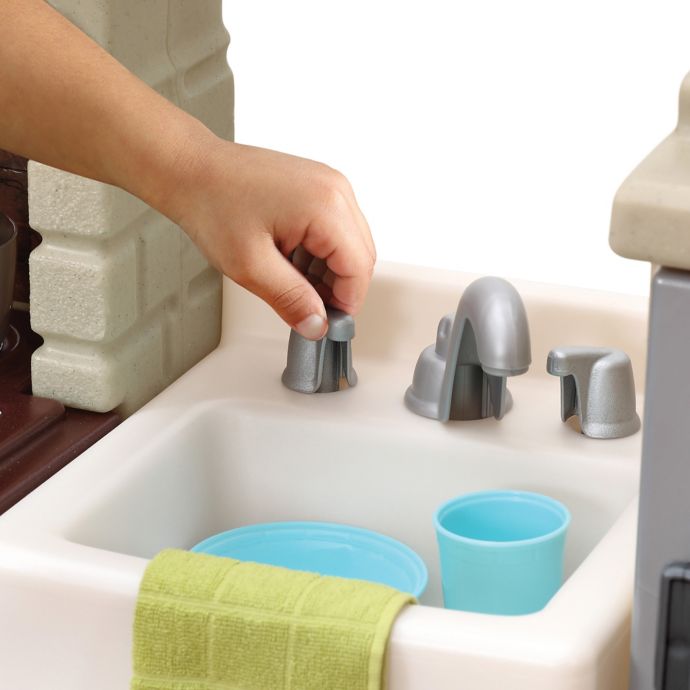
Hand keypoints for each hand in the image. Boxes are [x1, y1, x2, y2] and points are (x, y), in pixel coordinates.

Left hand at [167, 139, 375, 339]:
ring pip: (348, 244)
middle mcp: (334, 190)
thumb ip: (291, 300)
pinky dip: (319, 252)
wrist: (190, 170)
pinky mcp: (316, 186)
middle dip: (338, 288)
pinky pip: (334, 228)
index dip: (345, 302)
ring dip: (327, 271)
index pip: (359, 267)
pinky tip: (290, 261)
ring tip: (290, 281)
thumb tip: (317, 324)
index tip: (325, 322)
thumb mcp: (251, 266)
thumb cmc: (212, 203)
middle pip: (359, 255)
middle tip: (307, 308)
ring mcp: (327, 185)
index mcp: (326, 206)